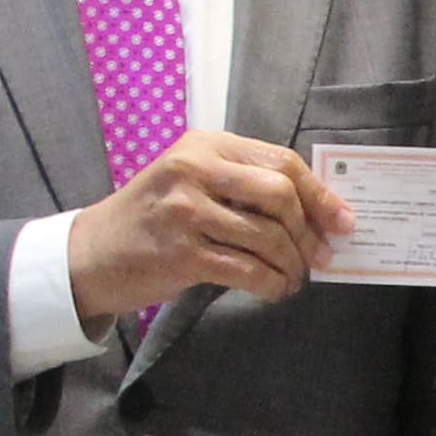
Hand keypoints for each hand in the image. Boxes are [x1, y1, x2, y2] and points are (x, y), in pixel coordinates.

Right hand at [66, 131, 352, 331]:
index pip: (281, 162)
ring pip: (267, 237)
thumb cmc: (152, 217)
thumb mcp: (192, 181)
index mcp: (206, 145)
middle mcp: (195, 170)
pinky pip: (246, 271)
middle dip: (309, 232)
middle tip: (318, 257)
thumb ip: (243, 184)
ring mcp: (186, 212)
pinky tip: (274, 291)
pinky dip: (270, 285)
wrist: (91, 253)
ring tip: (293, 278)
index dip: (320, 195)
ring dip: (291, 265)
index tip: (343, 222)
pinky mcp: (181, 254)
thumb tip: (316, 212)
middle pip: (281, 195)